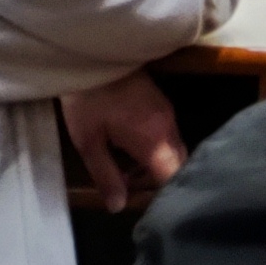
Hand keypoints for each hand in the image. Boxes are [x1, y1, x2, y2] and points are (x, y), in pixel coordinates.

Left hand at [59, 71, 185, 210]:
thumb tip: (118, 206)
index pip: (174, 175)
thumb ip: (107, 176)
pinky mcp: (162, 105)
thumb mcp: (89, 143)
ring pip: (173, 150)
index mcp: (153, 138)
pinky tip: (127, 150)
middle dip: (157, 181)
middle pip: (177, 164)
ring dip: (153, 166)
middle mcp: (168, 126)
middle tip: (129, 189)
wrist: (93, 58)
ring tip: (122, 172)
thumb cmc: (88, 102)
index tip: (144, 203)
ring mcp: (167, 113)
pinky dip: (153, 150)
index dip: (164, 194)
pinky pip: (167, 136)